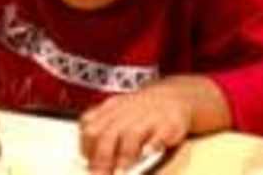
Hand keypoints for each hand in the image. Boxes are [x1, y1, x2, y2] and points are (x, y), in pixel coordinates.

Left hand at [79, 86, 195, 172]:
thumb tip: (87, 161)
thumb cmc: (140, 111)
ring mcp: (148, 117)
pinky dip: (153, 145)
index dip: (87, 149)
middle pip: (107, 134)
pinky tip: (148, 154)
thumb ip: (102, 132)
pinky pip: (160, 135)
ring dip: (124, 156)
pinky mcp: (169, 124)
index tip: (89, 166)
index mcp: (110, 109)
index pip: (90, 127)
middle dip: (102, 158)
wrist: (175, 95)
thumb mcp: (117, 113)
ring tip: (121, 172)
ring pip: (131, 134)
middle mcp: (126, 112)